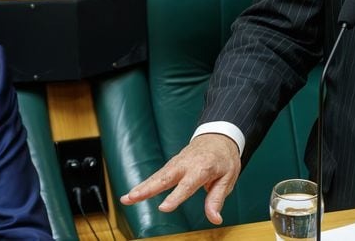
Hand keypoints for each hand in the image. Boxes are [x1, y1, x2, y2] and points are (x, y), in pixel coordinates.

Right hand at [119, 133, 241, 224]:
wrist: (218, 136)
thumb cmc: (224, 158)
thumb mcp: (228, 178)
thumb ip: (217, 198)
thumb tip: (215, 218)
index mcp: (203, 168)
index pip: (187, 184)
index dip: (176, 197)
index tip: (164, 208)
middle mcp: (186, 164)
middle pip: (165, 178)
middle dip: (148, 189)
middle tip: (133, 198)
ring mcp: (176, 163)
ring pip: (157, 176)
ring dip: (141, 187)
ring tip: (126, 199)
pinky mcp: (171, 165)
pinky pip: (157, 175)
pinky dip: (144, 184)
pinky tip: (133, 194)